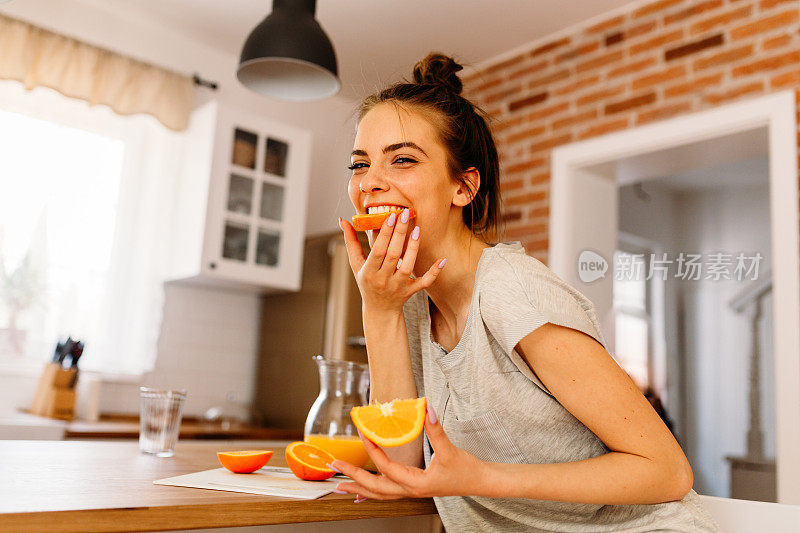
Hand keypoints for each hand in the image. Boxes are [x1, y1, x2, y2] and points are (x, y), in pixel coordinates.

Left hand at [328, 404, 486, 500]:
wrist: (480, 482)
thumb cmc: (467, 469)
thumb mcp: (450, 449)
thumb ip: (436, 429)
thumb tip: (427, 409)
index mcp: (416, 483)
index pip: (386, 467)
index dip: (372, 450)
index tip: (362, 434)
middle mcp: (410, 491)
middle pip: (374, 487)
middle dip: (352, 477)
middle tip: (334, 467)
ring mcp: (411, 493)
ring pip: (378, 494)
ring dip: (358, 488)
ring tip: (339, 485)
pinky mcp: (413, 489)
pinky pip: (387, 494)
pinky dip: (371, 494)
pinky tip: (360, 495)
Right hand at [339, 209, 444, 311]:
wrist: (379, 310)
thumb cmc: (366, 282)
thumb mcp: (355, 264)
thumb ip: (350, 242)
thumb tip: (342, 220)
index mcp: (368, 272)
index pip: (377, 251)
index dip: (384, 233)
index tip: (391, 216)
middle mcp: (383, 280)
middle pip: (393, 255)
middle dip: (399, 234)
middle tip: (405, 214)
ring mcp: (398, 286)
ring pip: (408, 266)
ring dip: (413, 248)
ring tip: (417, 229)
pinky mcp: (411, 291)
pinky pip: (424, 282)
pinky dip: (434, 272)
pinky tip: (442, 260)